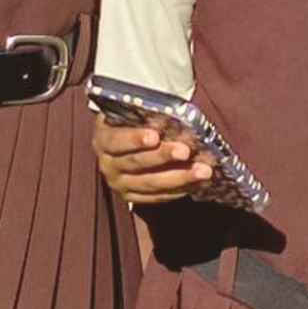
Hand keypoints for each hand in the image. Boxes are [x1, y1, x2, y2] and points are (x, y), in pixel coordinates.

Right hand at [92, 118, 213, 204]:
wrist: (129, 140)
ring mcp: (120, 184)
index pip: (116, 141)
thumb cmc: (136, 121)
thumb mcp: (134, 111)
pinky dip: (179, 190)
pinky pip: (157, 197)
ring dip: (179, 177)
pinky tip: (198, 182)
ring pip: (150, 183)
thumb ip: (148, 114)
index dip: (134, 139)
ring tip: (203, 170)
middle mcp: (108, 165)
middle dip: (163, 157)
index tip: (154, 136)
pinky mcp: (133, 197)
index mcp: (104, 139)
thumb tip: (175, 116)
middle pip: (136, 163)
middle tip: (185, 151)